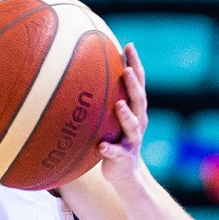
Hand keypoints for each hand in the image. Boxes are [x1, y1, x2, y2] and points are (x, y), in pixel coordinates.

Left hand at [97, 42, 148, 184]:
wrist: (125, 173)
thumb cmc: (115, 140)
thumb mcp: (111, 119)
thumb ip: (104, 100)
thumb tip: (79, 75)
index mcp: (136, 110)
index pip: (138, 83)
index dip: (135, 64)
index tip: (129, 45)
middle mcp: (138, 122)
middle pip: (139, 100)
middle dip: (134, 84)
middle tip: (127, 70)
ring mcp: (132, 140)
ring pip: (132, 126)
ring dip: (126, 115)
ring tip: (119, 104)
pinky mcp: (123, 158)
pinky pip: (116, 153)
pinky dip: (109, 149)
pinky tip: (101, 146)